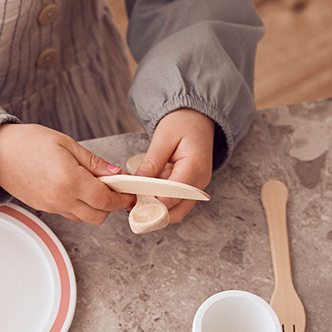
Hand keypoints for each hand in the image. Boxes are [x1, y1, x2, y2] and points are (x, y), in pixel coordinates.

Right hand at [0, 123, 132, 224]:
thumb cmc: (27, 143)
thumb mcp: (66, 144)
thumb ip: (93, 162)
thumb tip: (115, 173)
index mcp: (70, 181)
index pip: (106, 200)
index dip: (122, 199)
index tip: (129, 194)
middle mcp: (61, 199)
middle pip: (98, 216)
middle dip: (111, 206)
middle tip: (115, 190)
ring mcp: (52, 207)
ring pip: (84, 218)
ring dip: (95, 207)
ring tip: (95, 187)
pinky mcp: (45, 208)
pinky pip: (70, 213)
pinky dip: (80, 206)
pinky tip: (79, 190)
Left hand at [135, 109, 214, 223]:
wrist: (198, 118)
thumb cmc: (183, 123)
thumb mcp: (163, 137)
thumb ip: (151, 162)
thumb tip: (136, 183)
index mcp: (195, 166)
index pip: (172, 195)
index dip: (152, 201)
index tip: (133, 200)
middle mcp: (200, 182)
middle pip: (176, 211)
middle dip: (154, 212)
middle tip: (132, 205)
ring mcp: (197, 188)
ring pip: (177, 212)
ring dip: (157, 210)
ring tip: (137, 200)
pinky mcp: (191, 189)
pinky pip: (176, 204)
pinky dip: (161, 204)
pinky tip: (147, 196)